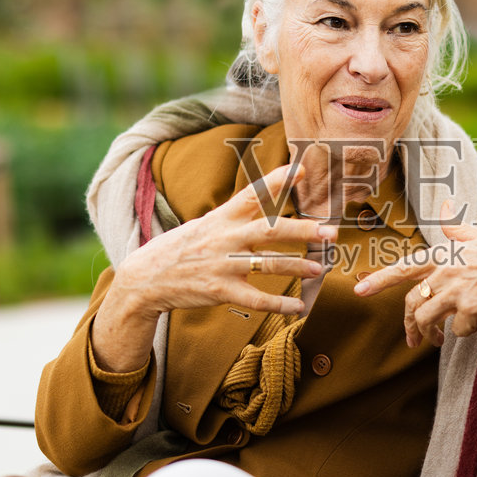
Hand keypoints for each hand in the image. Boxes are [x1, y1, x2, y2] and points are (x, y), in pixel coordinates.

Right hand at [92, 163, 335, 371]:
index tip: (301, 169)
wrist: (145, 277)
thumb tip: (265, 200)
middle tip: (331, 232)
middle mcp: (225, 237)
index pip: (253, 193)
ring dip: (298, 267)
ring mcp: (222, 264)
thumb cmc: (182, 248)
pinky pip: (256, 299)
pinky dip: (280, 304)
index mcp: (222, 217)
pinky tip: (298, 308)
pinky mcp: (220, 291)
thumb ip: (235, 215)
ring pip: (268, 264)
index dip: (277, 180)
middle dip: (303, 230)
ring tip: (319, 269)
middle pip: (270, 229)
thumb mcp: (206, 224)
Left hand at [355, 202, 476, 346]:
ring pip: (428, 320)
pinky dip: (463, 331)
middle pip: (412, 303)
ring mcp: (459, 291)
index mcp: (446, 254)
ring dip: (430, 335)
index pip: (405, 267)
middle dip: (408, 325)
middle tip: (412, 339)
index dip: (380, 280)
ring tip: (437, 339)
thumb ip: (456, 227)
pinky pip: (456, 330)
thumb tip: (444, 204)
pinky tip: (476, 324)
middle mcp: (448, 271)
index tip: (359, 291)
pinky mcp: (472, 310)